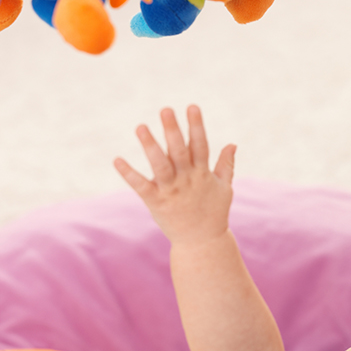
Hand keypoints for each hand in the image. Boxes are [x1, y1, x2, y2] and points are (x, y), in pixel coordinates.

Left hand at [114, 105, 235, 246]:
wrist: (202, 243)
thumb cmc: (214, 213)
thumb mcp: (225, 188)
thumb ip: (226, 165)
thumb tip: (233, 143)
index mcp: (203, 173)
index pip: (200, 145)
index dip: (196, 126)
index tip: (192, 106)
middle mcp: (187, 180)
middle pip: (180, 151)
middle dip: (173, 130)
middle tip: (165, 109)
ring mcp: (171, 191)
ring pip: (160, 165)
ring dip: (150, 146)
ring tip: (140, 126)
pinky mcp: (156, 202)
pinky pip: (141, 186)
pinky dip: (129, 174)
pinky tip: (117, 160)